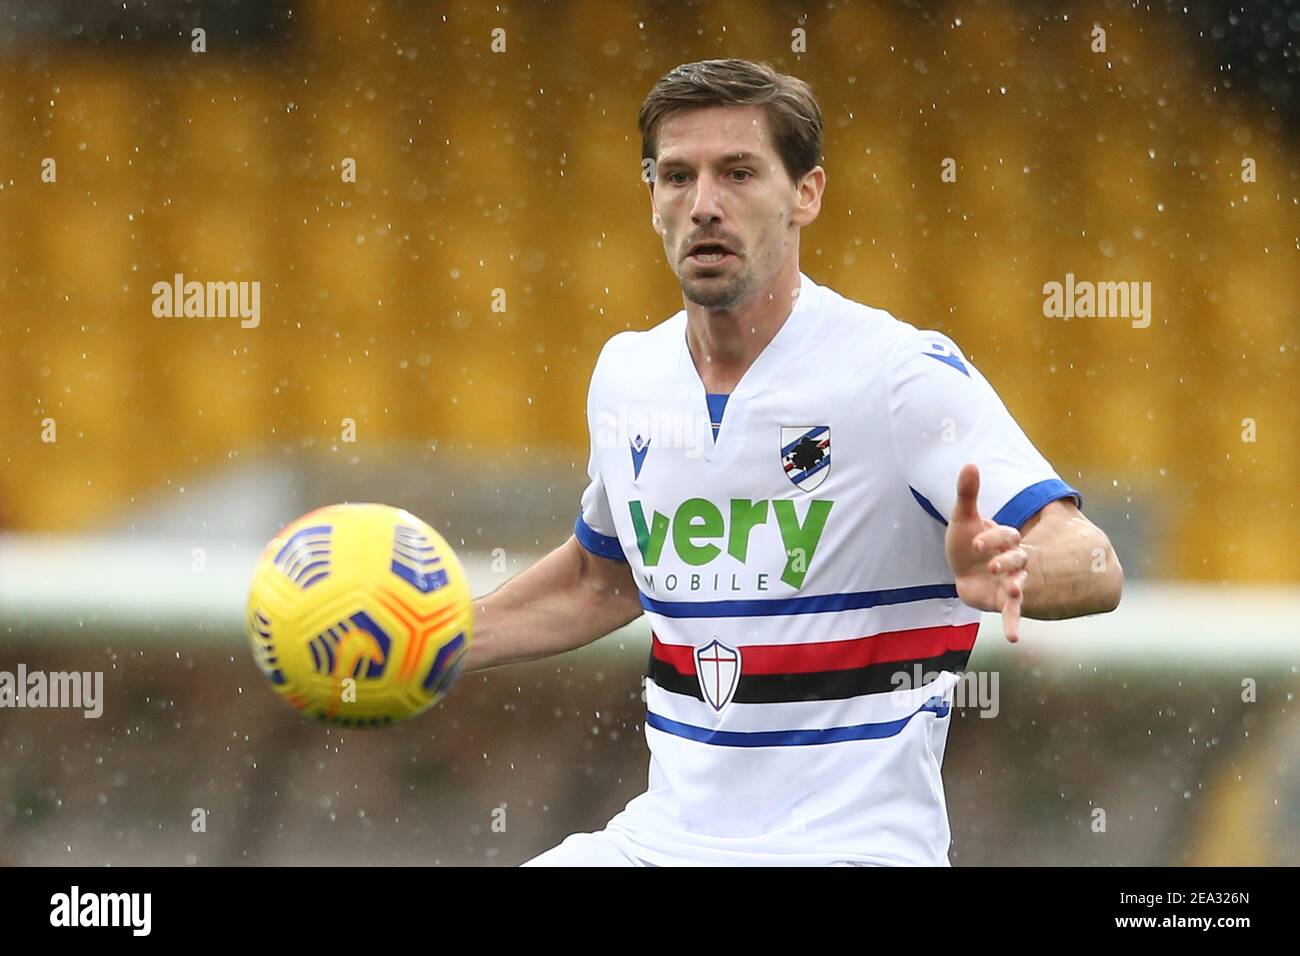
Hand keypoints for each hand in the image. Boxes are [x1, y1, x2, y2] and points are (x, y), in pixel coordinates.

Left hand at [944, 463, 1032, 641]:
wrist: (963, 568)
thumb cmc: (965, 541)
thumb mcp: (963, 519)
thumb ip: (967, 494)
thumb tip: (969, 462)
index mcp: (1006, 538)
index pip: (1004, 535)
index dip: (991, 538)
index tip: (974, 541)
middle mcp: (1014, 560)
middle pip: (1017, 559)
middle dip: (1007, 561)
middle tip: (995, 565)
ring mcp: (1011, 581)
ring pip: (1020, 584)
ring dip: (1017, 590)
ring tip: (1016, 593)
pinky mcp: (1002, 600)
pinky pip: (1011, 612)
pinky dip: (1014, 624)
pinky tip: (1014, 639)